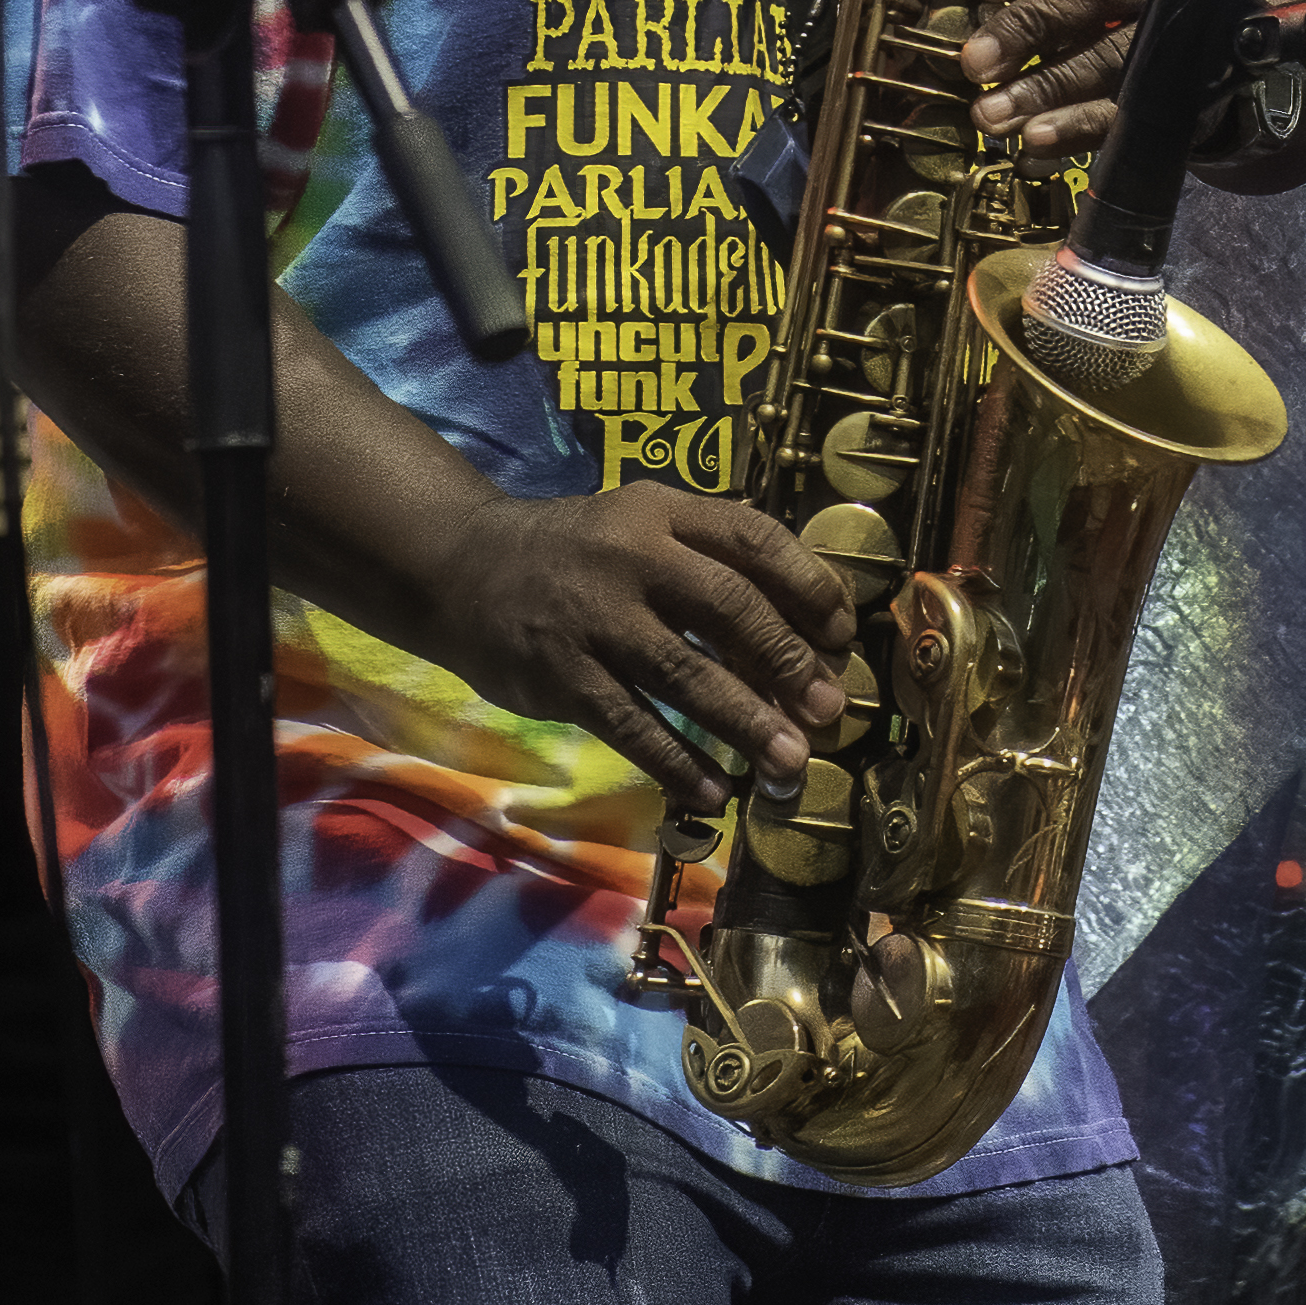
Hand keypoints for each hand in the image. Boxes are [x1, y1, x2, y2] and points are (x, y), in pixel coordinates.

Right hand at [426, 482, 856, 810]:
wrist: (462, 567)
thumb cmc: (583, 551)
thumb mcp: (646, 524)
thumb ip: (715, 558)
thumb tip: (808, 622)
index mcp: (665, 513)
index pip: (753, 537)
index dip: (807, 582)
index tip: (843, 631)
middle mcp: (633, 558)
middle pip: (726, 605)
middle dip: (786, 659)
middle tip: (829, 708)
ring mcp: (594, 619)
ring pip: (682, 673)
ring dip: (743, 720)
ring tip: (790, 762)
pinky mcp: (561, 675)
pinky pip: (629, 724)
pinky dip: (675, 760)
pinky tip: (715, 790)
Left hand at [960, 0, 1188, 154]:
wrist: (1214, 25)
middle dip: (1030, 25)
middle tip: (976, 61)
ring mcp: (1188, 26)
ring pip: (1114, 57)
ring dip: (1048, 87)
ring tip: (991, 113)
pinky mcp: (1190, 84)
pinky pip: (1132, 109)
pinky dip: (1079, 126)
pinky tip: (1036, 139)